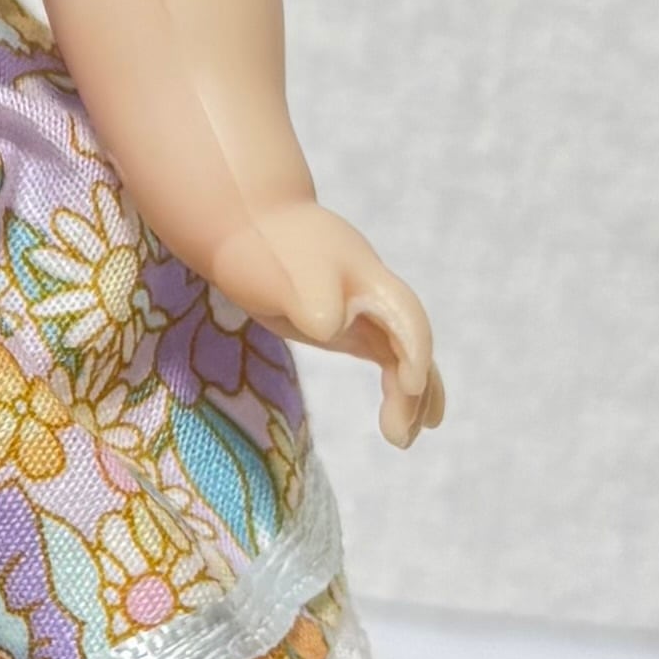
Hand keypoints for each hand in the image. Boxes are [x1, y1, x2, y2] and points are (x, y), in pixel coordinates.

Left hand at [205, 202, 445, 448]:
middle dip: (415, 390)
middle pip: (411, 344)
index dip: (415, 352)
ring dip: (409, 394)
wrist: (243, 219)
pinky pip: (385, 355)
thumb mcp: (284, 274)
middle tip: (399, 439)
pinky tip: (395, 410)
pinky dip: (394, 382)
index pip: (406, 319)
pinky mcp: (346, 322)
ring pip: (402, 354)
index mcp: (367, 279)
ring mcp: (363, 308)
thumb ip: (313, 301)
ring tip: (402, 439)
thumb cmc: (263, 246)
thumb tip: (334, 328)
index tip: (410, 387)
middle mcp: (374, 294)